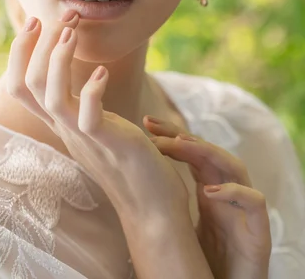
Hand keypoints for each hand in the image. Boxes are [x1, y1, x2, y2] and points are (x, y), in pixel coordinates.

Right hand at [4, 10, 190, 220]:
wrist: (152, 205)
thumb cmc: (129, 159)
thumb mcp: (98, 124)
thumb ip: (83, 102)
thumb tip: (86, 72)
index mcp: (60, 122)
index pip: (19, 87)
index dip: (19, 53)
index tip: (35, 21)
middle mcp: (64, 129)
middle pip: (27, 85)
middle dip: (36, 45)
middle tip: (61, 15)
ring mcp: (83, 137)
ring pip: (51, 97)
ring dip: (58, 59)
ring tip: (72, 32)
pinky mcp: (107, 143)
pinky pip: (88, 115)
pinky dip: (92, 90)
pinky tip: (102, 72)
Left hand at [144, 116, 271, 278]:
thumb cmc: (205, 263)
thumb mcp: (180, 225)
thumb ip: (166, 202)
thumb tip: (128, 181)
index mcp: (209, 189)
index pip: (192, 154)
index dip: (171, 136)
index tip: (146, 124)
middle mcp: (227, 193)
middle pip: (209, 153)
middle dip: (182, 136)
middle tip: (153, 127)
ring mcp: (243, 211)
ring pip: (234, 167)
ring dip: (207, 152)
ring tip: (180, 144)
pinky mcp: (258, 233)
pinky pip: (254, 201)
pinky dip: (234, 192)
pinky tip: (210, 190)